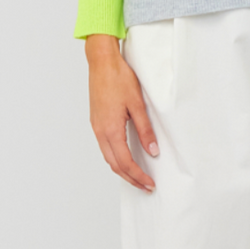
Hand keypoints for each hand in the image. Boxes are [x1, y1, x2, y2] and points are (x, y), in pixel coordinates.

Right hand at [85, 35, 157, 190]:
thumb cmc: (118, 78)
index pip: (125, 162)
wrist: (101, 62)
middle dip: (130, 178)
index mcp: (111, 129)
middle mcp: (100, 131)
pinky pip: (105, 147)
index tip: (149, 184)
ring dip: (122, 170)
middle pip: (114, 165)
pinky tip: (125, 157)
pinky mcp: (96, 121)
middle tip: (146, 186)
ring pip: (108, 157)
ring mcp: (96, 127)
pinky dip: (116, 158)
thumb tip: (152, 151)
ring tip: (137, 176)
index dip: (138, 176)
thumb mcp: (137, 105)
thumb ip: (145, 130)